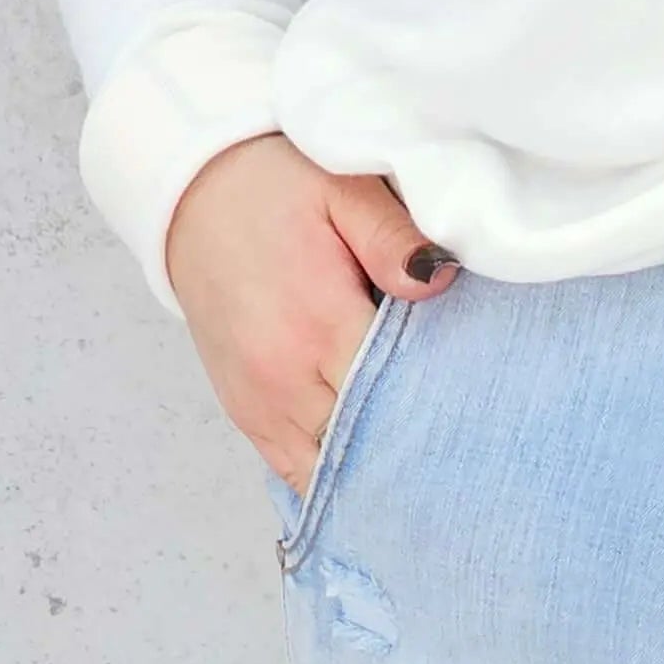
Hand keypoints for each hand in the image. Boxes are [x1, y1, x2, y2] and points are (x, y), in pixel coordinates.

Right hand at [164, 133, 457, 493]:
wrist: (189, 194)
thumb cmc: (272, 188)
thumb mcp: (339, 187)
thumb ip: (392, 238)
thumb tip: (441, 279)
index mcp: (319, 323)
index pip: (398, 397)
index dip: (439, 406)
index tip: (474, 411)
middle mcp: (285, 379)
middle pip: (372, 443)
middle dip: (414, 446)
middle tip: (459, 444)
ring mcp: (261, 407)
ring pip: (336, 471)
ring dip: (376, 469)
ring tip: (418, 459)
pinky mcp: (247, 418)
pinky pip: (300, 475)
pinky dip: (337, 475)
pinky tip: (371, 469)